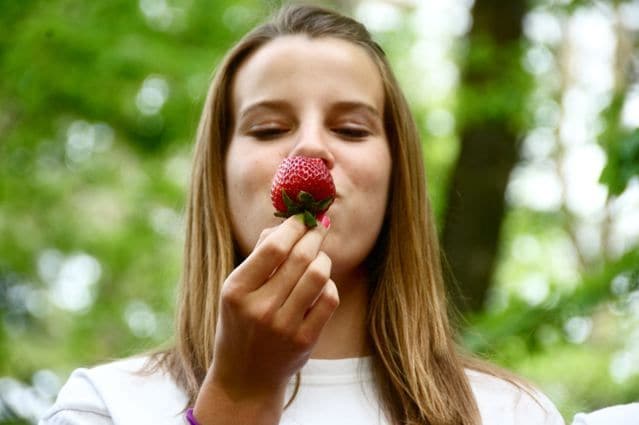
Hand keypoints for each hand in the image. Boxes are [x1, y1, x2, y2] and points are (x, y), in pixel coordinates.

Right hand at [194, 215, 338, 423]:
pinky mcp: (305, 340)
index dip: (294, 226)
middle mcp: (259, 308)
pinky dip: (329, 285)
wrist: (244, 378)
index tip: (303, 216)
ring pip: (319, 275)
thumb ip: (259, 255)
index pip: (273, 247)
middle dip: (314, 234)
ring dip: (324, 258)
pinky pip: (329, 299)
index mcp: (236, 290)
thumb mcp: (236, 289)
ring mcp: (283, 326)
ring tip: (319, 256)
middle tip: (320, 225)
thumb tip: (288, 222)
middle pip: (300, 257)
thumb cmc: (241, 322)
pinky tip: (321, 284)